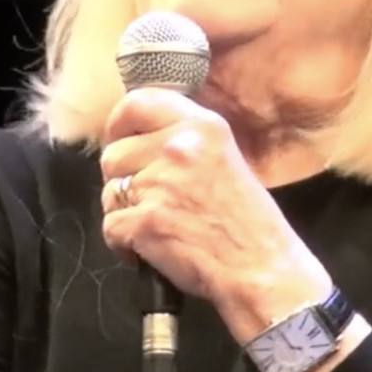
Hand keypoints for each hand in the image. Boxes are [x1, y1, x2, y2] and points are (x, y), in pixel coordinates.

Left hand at [99, 87, 330, 340]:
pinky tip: (148, 251)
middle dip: (121, 179)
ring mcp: (161, 184)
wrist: (262, 269)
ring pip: (109, 192)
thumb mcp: (226, 159)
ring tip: (155, 228)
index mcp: (203, 127)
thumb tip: (140, 139)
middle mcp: (179, 148)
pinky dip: (123, 245)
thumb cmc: (249, 224)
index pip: (138, 103)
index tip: (120, 141)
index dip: (119, 124)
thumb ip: (186, 142)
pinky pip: (111, 226)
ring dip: (124, 212)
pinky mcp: (146, 221)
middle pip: (114, 153)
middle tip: (148, 200)